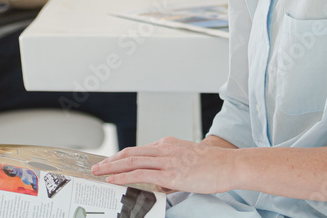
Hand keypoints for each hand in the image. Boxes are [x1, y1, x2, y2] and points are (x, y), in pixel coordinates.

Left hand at [90, 137, 236, 194]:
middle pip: (130, 152)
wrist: (231, 165)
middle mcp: (164, 148)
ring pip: (131, 160)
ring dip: (111, 167)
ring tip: (98, 172)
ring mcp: (167, 160)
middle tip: (96, 165)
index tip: (109, 162)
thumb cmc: (214, 166)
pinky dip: (124, 175)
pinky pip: (141, 173)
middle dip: (110, 160)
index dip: (121, 156)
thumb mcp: (187, 162)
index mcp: (168, 144)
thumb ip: (170, 169)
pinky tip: (114, 179)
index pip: (138, 150)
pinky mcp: (171, 173)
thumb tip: (159, 181)